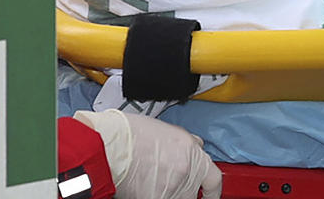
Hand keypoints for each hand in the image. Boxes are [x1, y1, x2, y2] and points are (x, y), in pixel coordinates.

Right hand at [74, 110, 221, 198]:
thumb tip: (196, 146)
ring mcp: (173, 188)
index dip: (214, 192)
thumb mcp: (166, 131)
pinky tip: (140, 187)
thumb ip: (186, 143)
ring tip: (148, 180)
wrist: (110, 144)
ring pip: (177, 198)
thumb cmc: (130, 133)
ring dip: (167, 193)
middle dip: (183, 191)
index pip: (214, 179)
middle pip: (192, 193)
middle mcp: (187, 171)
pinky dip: (151, 195)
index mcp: (192, 151)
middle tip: (167, 182)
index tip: (210, 195)